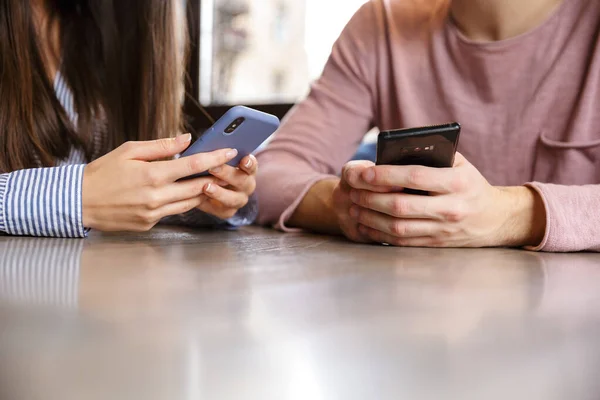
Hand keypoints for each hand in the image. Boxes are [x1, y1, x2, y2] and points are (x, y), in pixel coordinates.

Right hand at [82, 134, 238, 231]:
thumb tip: (187, 138)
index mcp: (152, 174)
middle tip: (228, 168)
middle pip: (198, 187)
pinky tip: (184, 192)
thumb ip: (161, 146)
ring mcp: (154, 213)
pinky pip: (174, 212)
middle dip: (216, 177)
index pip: (193, 165)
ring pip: (190, 202)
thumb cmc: (103, 172)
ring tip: (212, 180)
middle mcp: (156, 196)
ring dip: (202, 191)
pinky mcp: (149, 224)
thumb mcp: (129, 151)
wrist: (78, 202)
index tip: (230, 152)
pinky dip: (182, 201)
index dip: (215, 158)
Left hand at [203, 154, 257, 219]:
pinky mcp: (228, 212)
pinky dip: (210, 205)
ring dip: (220, 193)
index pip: (252, 165)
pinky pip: (221, 210)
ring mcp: (239, 200)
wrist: (204, 186)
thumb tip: (200, 140)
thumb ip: (215, 152)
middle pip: (243, 181)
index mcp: (247, 170)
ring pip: (233, 199)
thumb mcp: (214, 157)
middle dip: (227, 174)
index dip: (249, 163)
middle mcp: (246, 186)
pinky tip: (199, 199)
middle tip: (212, 168)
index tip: (244, 159)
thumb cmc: (211, 167)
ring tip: (206, 187)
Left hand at [344, 153, 545, 247]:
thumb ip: (433, 155)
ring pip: (398, 227)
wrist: (495, 219)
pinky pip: (402, 242)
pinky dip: (380, 234)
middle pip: (401, 205)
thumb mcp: (459, 164)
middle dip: (371, 198)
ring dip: (371, 217)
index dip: (386, 175)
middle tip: (354, 191)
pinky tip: (366, 224)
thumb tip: (396, 148)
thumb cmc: (469, 184)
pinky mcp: (436, 244)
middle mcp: (450, 208)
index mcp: (457, 183)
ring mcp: (443, 230)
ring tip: (355, 206)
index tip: (365, 172)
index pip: (415, 177)